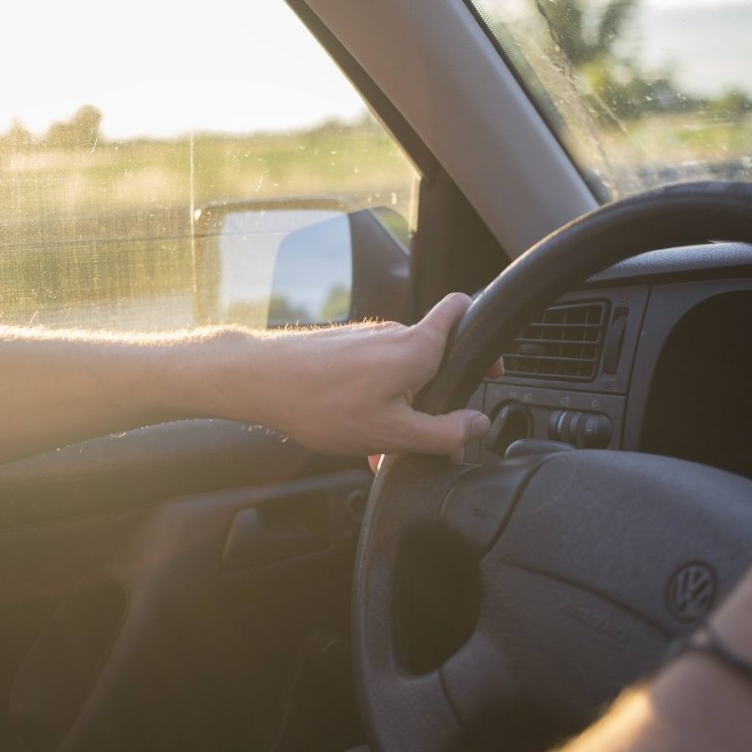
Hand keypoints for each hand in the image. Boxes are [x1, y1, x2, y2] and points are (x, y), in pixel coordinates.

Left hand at [248, 294, 495, 456]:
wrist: (261, 381)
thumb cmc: (321, 402)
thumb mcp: (392, 433)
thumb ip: (443, 433)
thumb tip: (477, 426)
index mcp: (416, 348)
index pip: (461, 310)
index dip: (482, 332)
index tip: (489, 361)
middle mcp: (394, 335)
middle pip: (433, 355)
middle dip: (435, 395)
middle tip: (427, 431)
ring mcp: (367, 339)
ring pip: (399, 371)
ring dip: (400, 404)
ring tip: (381, 442)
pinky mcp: (344, 348)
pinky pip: (373, 374)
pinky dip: (374, 401)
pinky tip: (356, 433)